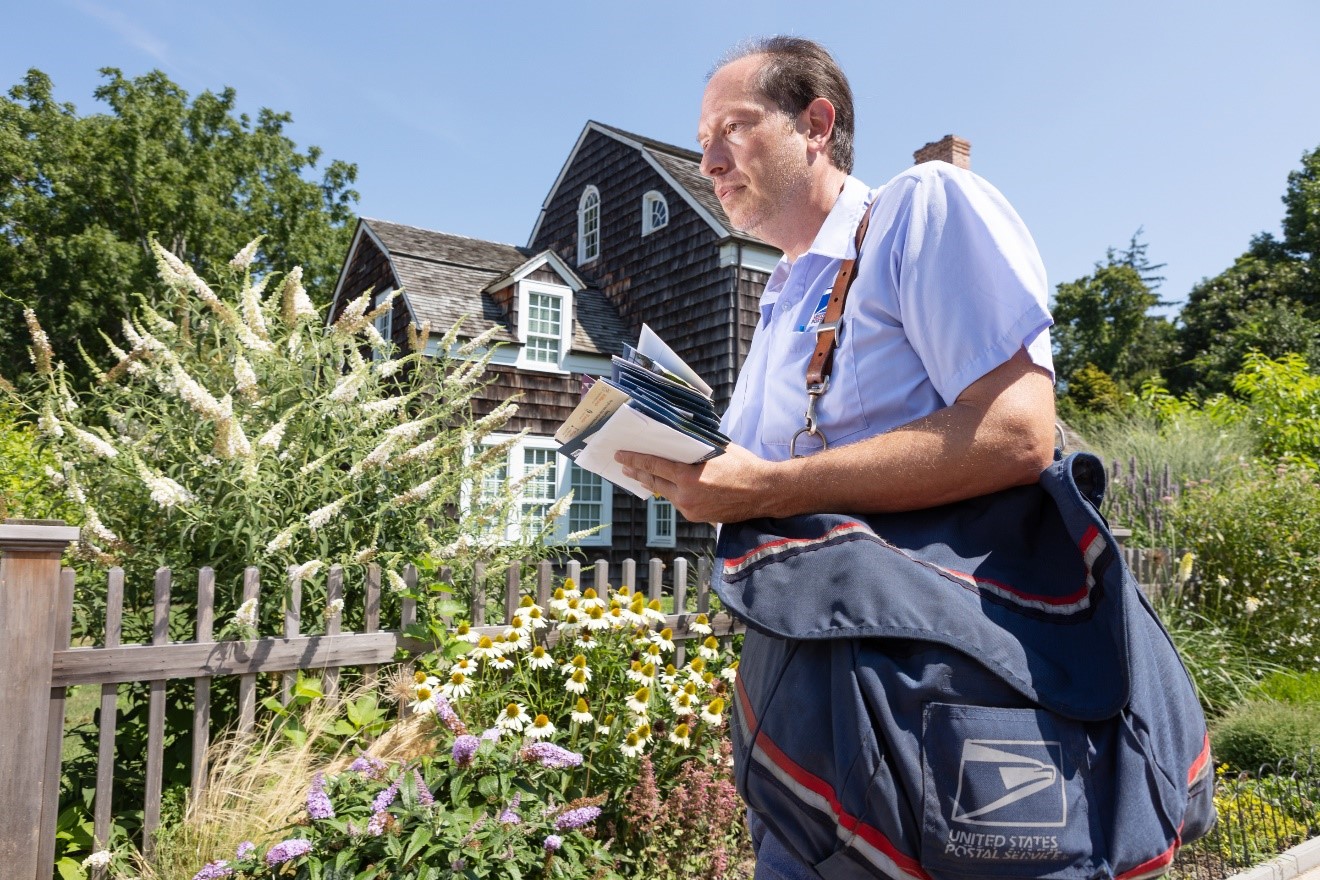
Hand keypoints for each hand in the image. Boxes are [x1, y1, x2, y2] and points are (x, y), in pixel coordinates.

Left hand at [614, 444, 781, 523]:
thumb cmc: (744, 466)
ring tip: (642, 476)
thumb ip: (695, 449)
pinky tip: (668, 486)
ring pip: (666, 494)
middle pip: (655, 483)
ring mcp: (691, 510)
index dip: (635, 460)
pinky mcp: (698, 518)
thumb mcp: (717, 450)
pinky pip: (679, 502)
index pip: (654, 466)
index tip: (621, 456)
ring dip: (654, 484)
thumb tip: (678, 441)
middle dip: (638, 473)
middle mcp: (686, 497)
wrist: (764, 492)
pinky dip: (672, 493)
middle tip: (624, 466)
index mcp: (689, 478)